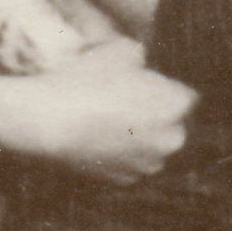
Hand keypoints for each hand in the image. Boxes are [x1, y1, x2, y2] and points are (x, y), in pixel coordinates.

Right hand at [0, 44, 194, 185]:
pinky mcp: (125, 181)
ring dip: (140, 137)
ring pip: (152, 146)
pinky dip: (121, 155)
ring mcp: (148, 164)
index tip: (148, 83)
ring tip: (109, 121)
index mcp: (177, 105)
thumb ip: (143, 54)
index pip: (188, 96)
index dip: (167, 88)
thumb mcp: (118, 49)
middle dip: (158, 115)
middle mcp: (172, 139)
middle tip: (128, 101)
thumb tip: (145, 60)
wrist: (44, 122)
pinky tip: (98, 139)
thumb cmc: (82, 80)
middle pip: (174, 124)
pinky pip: (131, 164)